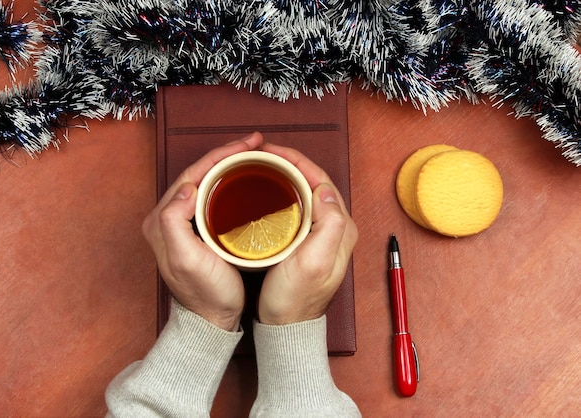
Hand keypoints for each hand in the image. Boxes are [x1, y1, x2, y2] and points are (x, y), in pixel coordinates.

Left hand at [142, 132, 263, 330]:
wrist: (211, 320)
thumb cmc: (203, 293)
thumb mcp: (186, 259)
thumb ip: (175, 221)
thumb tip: (187, 187)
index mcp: (162, 219)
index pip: (192, 174)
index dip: (221, 155)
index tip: (247, 145)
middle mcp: (168, 217)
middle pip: (199, 174)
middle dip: (228, 154)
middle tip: (255, 143)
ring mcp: (183, 224)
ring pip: (207, 183)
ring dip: (229, 166)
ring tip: (253, 155)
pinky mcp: (197, 231)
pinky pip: (213, 196)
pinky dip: (230, 182)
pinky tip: (245, 180)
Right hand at [257, 143, 358, 324]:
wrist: (287, 326)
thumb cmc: (296, 299)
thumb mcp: (314, 262)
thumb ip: (328, 225)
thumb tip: (326, 191)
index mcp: (340, 228)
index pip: (321, 180)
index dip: (296, 160)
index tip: (271, 151)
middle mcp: (335, 228)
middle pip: (315, 182)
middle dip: (290, 163)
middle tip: (263, 154)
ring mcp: (322, 235)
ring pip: (306, 192)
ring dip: (287, 175)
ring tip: (264, 166)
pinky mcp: (308, 241)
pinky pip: (298, 206)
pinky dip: (283, 193)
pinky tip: (267, 193)